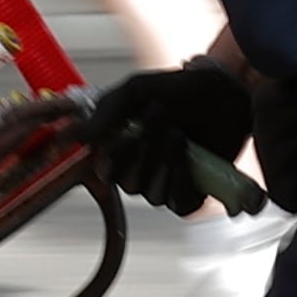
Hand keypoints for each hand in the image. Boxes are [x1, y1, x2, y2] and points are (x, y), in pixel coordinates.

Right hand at [91, 61, 257, 212]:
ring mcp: (166, 185)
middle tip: (159, 116)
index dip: (114, 158)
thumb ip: (105, 113)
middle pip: (130, 185)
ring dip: (165, 164)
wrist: (222, 92)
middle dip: (145, 153)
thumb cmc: (176, 91)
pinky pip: (179, 205)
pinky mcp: (192, 194)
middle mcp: (140, 172)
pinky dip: (182, 184)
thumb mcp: (136, 91)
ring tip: (178, 134)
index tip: (126, 135)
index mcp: (120, 150)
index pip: (104, 171)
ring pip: (154, 195)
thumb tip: (74, 135)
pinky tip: (188, 163)